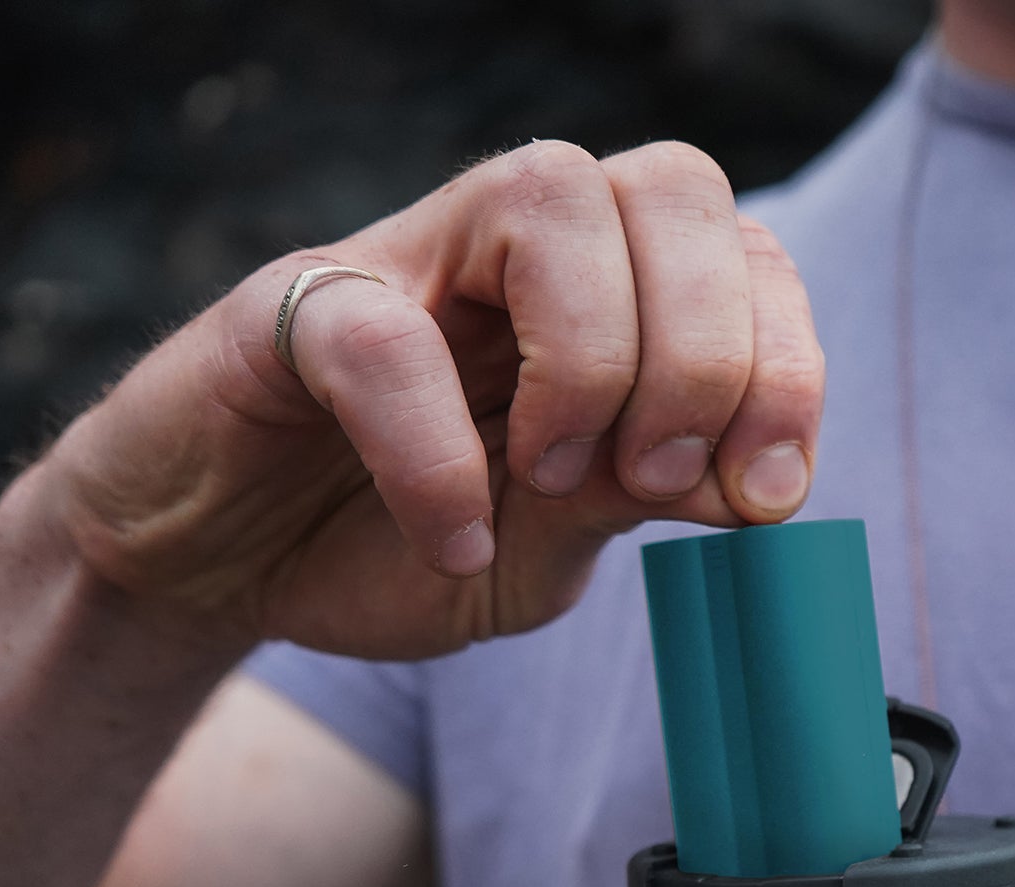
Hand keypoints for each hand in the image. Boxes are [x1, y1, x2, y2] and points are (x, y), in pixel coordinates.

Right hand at [43, 139, 821, 658]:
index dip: (787, 363)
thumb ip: (648, 498)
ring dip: (592, 359)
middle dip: (705, 353)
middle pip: (674, 186)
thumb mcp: (555, 540)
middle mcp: (520, 247)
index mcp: (612, 293)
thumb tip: (764, 487)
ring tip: (553, 482)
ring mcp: (409, 260)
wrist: (227, 571)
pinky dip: (435, 457)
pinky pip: (381, 336)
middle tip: (661, 483)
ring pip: (549, 193)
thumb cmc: (402, 540)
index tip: (769, 493)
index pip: (747, 252)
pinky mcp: (289, 310)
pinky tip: (453, 539)